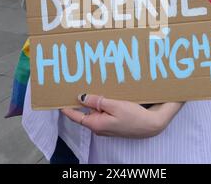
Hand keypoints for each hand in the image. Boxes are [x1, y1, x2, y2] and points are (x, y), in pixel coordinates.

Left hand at [61, 94, 183, 138]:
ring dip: (94, 100)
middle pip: (85, 111)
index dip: (66, 107)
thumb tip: (81, 97)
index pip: (75, 116)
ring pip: (95, 110)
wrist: (152, 125)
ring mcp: (106, 126)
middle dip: (83, 99)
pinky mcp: (113, 123)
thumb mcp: (114, 105)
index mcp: (96, 124)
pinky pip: (104, 112)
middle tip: (78, 84)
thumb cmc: (134, 116)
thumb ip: (97, 101)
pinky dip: (103, 103)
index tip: (58, 98)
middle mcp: (99, 127)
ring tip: (95, 85)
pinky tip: (107, 94)